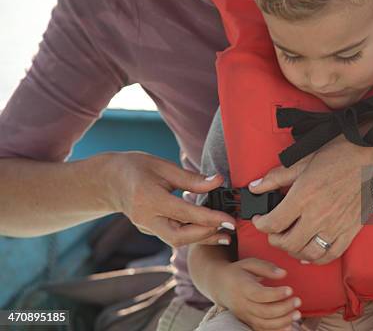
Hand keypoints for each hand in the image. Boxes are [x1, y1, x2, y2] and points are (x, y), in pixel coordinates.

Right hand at [104, 152, 235, 247]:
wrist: (108, 181)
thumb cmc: (136, 168)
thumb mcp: (164, 166)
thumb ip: (192, 178)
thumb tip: (218, 181)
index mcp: (149, 198)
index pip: (185, 213)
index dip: (210, 218)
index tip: (230, 219)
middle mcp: (146, 218)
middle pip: (180, 236)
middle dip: (207, 235)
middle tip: (230, 229)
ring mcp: (146, 227)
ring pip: (177, 240)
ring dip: (202, 238)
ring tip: (225, 234)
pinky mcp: (149, 230)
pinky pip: (173, 237)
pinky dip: (192, 235)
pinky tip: (208, 230)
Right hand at [215, 258, 301, 330]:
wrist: (220, 285)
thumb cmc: (238, 272)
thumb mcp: (249, 263)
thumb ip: (266, 267)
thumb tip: (283, 273)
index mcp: (242, 287)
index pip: (260, 295)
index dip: (276, 294)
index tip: (290, 290)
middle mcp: (242, 304)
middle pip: (264, 312)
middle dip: (283, 308)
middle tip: (298, 301)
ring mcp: (244, 315)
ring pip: (264, 324)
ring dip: (283, 321)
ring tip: (297, 313)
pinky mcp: (247, 322)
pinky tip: (290, 326)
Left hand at [248, 135, 372, 264]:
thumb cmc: (341, 154)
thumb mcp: (304, 160)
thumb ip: (277, 177)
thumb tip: (256, 186)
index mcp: (304, 196)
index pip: (274, 223)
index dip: (261, 224)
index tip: (260, 220)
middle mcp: (318, 215)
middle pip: (288, 243)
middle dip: (274, 240)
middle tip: (273, 231)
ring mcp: (335, 226)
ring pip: (308, 253)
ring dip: (293, 251)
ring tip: (289, 241)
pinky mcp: (350, 231)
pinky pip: (330, 255)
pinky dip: (317, 259)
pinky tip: (309, 253)